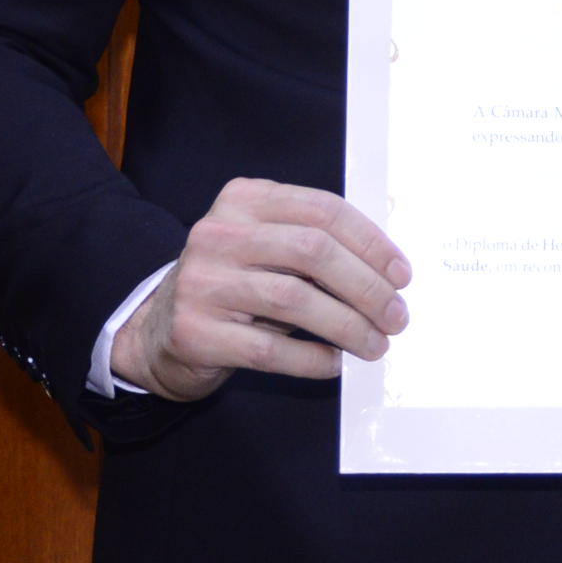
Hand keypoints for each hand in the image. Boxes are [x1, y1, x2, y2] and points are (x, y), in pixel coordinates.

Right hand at [112, 178, 411, 398]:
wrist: (159, 331)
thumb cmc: (234, 284)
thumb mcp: (266, 247)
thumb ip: (314, 245)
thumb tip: (390, 274)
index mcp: (244, 199)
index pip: (322, 209)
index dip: (371, 243)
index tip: (402, 275)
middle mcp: (219, 233)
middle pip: (313, 251)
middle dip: (366, 287)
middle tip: (397, 316)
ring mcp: (202, 282)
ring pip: (295, 300)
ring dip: (348, 326)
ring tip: (376, 345)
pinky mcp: (196, 332)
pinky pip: (271, 349)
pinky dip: (313, 358)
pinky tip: (336, 363)